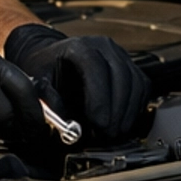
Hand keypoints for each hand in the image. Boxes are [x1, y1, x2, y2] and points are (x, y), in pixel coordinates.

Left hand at [1, 24, 149, 143]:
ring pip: (136, 83)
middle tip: (107, 134)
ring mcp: (120, 55)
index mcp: (79, 46)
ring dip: (127, 113)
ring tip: (114, 133)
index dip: (99, 97)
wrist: (53, 57)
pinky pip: (142, 87)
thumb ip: (48, 100)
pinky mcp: (131, 67)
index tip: (98, 122)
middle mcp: (104, 46)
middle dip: (116, 110)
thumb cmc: (46, 68)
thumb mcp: (38, 80)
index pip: (95, 66)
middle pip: (121, 76)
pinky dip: (135, 108)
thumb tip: (65, 123)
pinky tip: (122, 123)